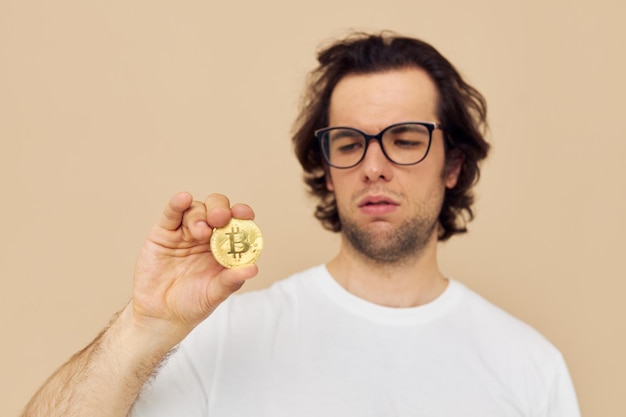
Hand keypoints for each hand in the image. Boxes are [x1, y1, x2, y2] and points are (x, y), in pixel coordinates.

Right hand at [131, 192, 257, 340]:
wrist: (160, 315)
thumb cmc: (193, 304)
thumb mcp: (214, 295)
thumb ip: (231, 281)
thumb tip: (253, 269)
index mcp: (225, 247)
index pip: (237, 224)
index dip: (242, 215)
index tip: (243, 214)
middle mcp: (208, 236)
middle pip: (217, 209)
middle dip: (220, 209)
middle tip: (219, 218)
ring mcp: (185, 232)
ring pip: (196, 209)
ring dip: (200, 214)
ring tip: (200, 232)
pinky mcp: (163, 233)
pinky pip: (171, 214)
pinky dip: (177, 203)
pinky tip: (184, 198)